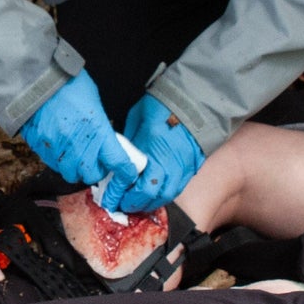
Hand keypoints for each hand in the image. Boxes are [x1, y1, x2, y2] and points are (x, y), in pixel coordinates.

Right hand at [22, 72, 139, 195]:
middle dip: (95, 170)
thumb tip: (104, 140)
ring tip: (75, 154)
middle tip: (95, 160)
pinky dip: (59, 160)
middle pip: (92, 175)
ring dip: (75, 168)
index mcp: (98, 131)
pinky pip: (53, 164)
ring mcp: (58, 149)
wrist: (39, 79)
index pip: (117, 162)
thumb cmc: (69, 85)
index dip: (124, 171)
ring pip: (70, 174)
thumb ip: (100, 127)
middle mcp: (78, 145)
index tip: (126, 173)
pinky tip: (60, 147)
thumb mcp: (95, 103)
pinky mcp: (41, 148)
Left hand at [116, 93, 204, 211]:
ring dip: (151, 202)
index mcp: (153, 152)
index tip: (110, 198)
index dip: (121, 194)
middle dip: (135, 203)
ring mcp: (184, 167)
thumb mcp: (136, 120)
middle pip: (152, 196)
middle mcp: (170, 164)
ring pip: (168, 195)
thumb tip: (119, 156)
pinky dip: (166, 193)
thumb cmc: (161, 106)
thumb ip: (129, 142)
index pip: (135, 185)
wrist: (190, 99)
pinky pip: (179, 186)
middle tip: (123, 204)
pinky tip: (157, 193)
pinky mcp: (193, 165)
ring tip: (139, 202)